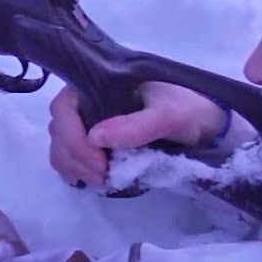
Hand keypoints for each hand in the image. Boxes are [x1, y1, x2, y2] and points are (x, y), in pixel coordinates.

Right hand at [47, 81, 230, 186]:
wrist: (203, 122)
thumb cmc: (187, 110)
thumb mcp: (169, 116)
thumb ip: (137, 126)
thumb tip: (95, 137)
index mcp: (99, 80)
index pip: (64, 107)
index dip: (73, 137)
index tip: (99, 161)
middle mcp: (87, 97)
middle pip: (59, 128)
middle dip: (74, 156)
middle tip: (102, 177)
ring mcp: (88, 118)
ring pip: (60, 143)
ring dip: (73, 166)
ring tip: (101, 181)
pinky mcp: (94, 138)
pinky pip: (70, 154)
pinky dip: (75, 169)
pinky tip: (92, 179)